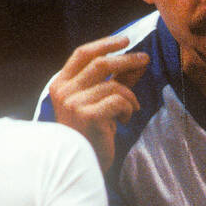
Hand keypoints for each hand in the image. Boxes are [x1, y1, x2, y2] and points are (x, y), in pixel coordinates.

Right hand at [48, 35, 149, 171]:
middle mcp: (63, 92)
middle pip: (100, 63)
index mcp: (60, 84)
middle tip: (145, 59)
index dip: (105, 44)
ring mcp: (73, 104)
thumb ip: (117, 80)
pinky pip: (118, 101)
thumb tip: (140, 60)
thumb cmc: (92, 133)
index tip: (125, 40)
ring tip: (130, 110)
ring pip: (113, 85)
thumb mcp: (101, 101)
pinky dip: (128, 109)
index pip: (82, 53)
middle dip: (126, 59)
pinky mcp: (87, 116)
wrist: (84, 165)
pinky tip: (123, 121)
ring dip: (129, 97)